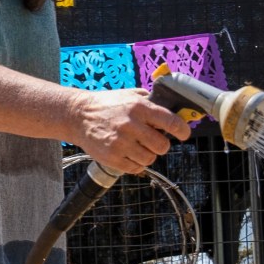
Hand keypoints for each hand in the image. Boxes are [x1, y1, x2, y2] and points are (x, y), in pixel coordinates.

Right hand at [67, 88, 190, 176]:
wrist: (78, 115)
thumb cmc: (107, 105)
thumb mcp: (129, 94)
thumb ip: (150, 100)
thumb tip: (173, 109)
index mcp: (139, 107)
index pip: (171, 121)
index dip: (182, 130)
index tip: (184, 134)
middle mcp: (131, 124)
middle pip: (162, 145)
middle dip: (161, 145)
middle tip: (154, 141)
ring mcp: (121, 142)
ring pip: (150, 159)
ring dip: (148, 155)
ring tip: (138, 147)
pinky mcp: (112, 157)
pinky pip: (136, 168)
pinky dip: (136, 164)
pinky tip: (130, 155)